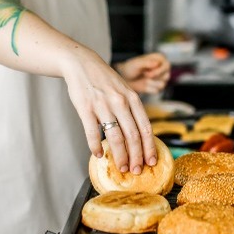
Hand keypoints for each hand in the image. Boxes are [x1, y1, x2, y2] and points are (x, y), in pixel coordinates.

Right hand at [61, 48, 157, 174]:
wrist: (81, 63)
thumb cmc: (104, 80)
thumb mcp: (124, 89)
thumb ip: (131, 109)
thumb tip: (138, 136)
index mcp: (132, 98)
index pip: (145, 128)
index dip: (150, 147)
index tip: (152, 161)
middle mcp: (120, 102)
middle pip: (132, 136)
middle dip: (136, 157)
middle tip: (136, 170)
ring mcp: (103, 105)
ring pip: (115, 137)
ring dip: (119, 156)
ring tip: (121, 167)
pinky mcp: (85, 108)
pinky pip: (92, 132)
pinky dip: (96, 146)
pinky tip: (99, 154)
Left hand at [114, 52, 170, 94]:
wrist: (123, 78)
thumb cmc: (130, 68)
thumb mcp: (136, 64)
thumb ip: (146, 62)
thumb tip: (157, 63)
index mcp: (159, 58)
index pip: (167, 65)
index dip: (158, 71)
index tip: (146, 73)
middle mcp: (162, 68)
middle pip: (166, 76)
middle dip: (154, 78)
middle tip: (144, 75)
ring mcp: (160, 78)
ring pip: (162, 84)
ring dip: (150, 83)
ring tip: (143, 79)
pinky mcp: (157, 87)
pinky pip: (157, 91)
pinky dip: (149, 89)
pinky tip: (143, 84)